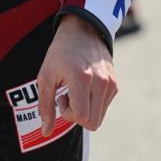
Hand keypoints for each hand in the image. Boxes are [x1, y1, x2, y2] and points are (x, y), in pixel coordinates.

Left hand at [37, 14, 117, 134]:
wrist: (83, 28)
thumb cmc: (60, 51)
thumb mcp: (46, 75)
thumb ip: (45, 105)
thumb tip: (45, 132)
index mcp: (82, 78)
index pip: (81, 117)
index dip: (68, 114)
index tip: (61, 96)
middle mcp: (100, 82)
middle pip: (92, 123)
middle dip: (77, 116)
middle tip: (68, 96)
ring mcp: (110, 83)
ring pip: (99, 117)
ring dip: (86, 110)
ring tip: (77, 90)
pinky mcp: (115, 83)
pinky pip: (104, 106)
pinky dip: (93, 103)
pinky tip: (86, 86)